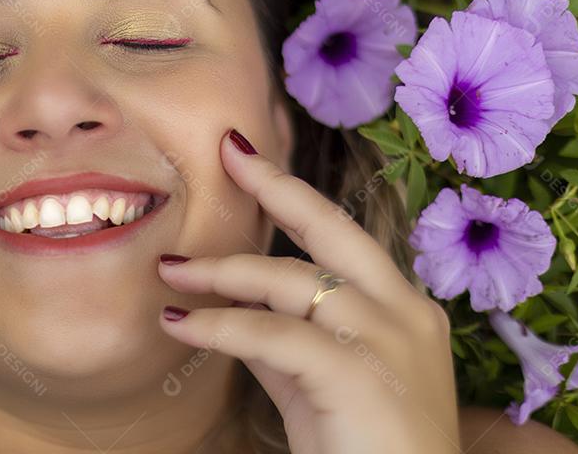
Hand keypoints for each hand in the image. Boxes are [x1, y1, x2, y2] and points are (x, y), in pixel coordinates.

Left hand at [156, 128, 458, 453]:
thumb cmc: (363, 452)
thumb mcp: (320, 382)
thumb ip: (285, 336)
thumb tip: (232, 301)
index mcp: (404, 309)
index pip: (342, 236)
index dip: (292, 195)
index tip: (248, 159)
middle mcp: (404, 312)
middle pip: (331, 227)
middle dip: (275, 185)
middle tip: (226, 154)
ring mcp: (386, 338)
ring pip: (289, 280)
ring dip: (221, 273)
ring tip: (172, 273)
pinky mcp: (356, 372)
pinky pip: (270, 333)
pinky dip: (218, 325)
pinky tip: (180, 324)